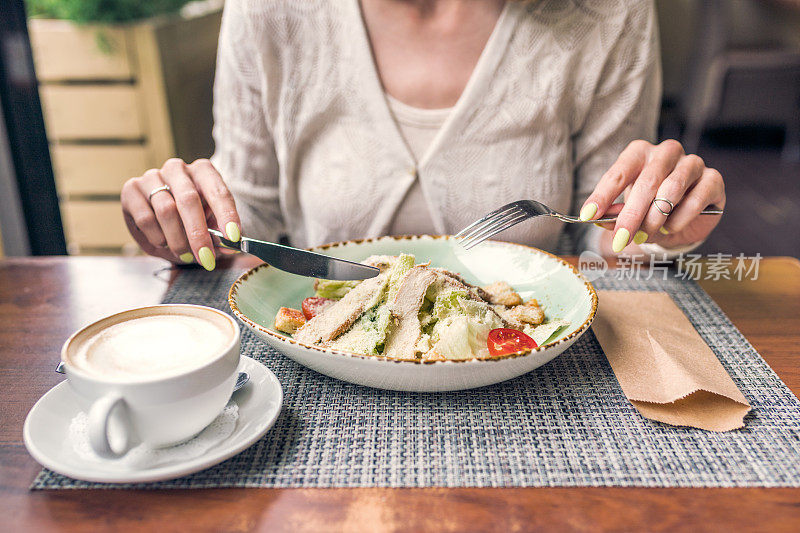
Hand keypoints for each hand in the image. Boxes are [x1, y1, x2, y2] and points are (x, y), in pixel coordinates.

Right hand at [121, 158, 241, 269]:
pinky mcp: (131, 190)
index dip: (226, 215)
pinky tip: (164, 243)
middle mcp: (177, 169)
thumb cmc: (194, 220)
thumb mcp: (212, 227)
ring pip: (166, 211)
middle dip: (199, 234)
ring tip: (186, 255)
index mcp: (203, 171)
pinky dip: (158, 237)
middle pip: (189, 200)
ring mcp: (152, 177)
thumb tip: (231, 248)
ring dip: (178, 240)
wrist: (164, 222)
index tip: (233, 237)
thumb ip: (222, 236)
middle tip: (206, 258)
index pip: (218, 190)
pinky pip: (146, 218)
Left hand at [580, 140, 724, 252]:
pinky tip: (670, 228)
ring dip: (656, 217)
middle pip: (646, 182)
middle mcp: (666, 152)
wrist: (681, 220)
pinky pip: (696, 198)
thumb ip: (613, 213)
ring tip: (645, 234)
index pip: (618, 172)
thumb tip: (595, 219)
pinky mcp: (713, 179)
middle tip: (620, 239)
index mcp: (639, 153)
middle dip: (631, 215)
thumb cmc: (648, 209)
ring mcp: (692, 163)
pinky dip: (680, 218)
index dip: (602, 195)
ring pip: (672, 188)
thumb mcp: (627, 212)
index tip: (588, 215)